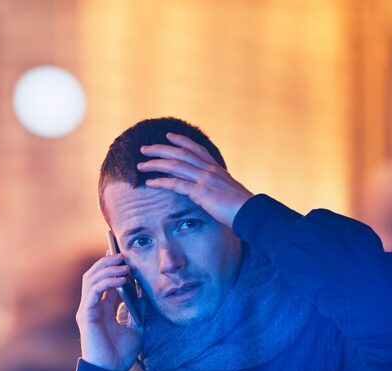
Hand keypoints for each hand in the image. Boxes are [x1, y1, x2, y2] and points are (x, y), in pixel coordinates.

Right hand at [76, 253, 142, 370]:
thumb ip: (137, 310)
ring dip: (107, 268)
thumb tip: (145, 292)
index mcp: (102, 309)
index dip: (110, 265)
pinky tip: (121, 279)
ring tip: (124, 265)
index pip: (102, 280)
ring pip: (91, 279)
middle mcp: (92, 306)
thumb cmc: (121, 354)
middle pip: (93, 275)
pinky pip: (93, 291)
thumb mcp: (136, 327)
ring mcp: (87, 310)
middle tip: (124, 255)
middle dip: (108, 262)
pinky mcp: (86, 315)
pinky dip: (106, 281)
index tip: (122, 254)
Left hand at [137, 132, 253, 226]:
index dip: (181, 141)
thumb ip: (218, 188)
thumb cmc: (242, 208)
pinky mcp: (200, 192)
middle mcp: (209, 170)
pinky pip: (176, 184)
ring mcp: (205, 179)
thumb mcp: (230, 192)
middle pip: (180, 153)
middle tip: (144, 149)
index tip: (168, 135)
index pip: (196, 149)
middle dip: (160, 149)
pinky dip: (160, 182)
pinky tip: (149, 182)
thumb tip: (213, 191)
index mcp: (216, 168)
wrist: (251, 213)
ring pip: (175, 165)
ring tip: (140, 165)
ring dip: (155, 163)